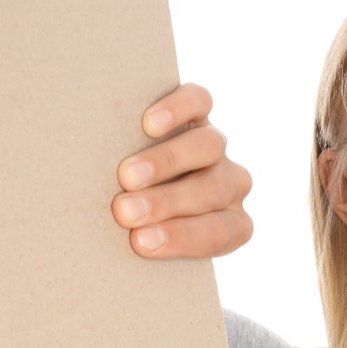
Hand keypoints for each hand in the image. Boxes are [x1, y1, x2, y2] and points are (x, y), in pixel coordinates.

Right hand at [110, 83, 254, 258]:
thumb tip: (116, 244)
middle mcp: (229, 185)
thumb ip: (139, 242)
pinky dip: (177, 111)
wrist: (132, 181)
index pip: (219, 233)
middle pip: (210, 190)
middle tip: (124, 211)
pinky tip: (149, 125)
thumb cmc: (134, 223)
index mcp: (230, 224)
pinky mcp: (199, 111)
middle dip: (166, 202)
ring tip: (127, 174)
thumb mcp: (143, 240)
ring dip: (166, 162)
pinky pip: (199, 103)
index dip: (182, 238)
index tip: (139, 242)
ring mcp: (216, 147)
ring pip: (208, 147)